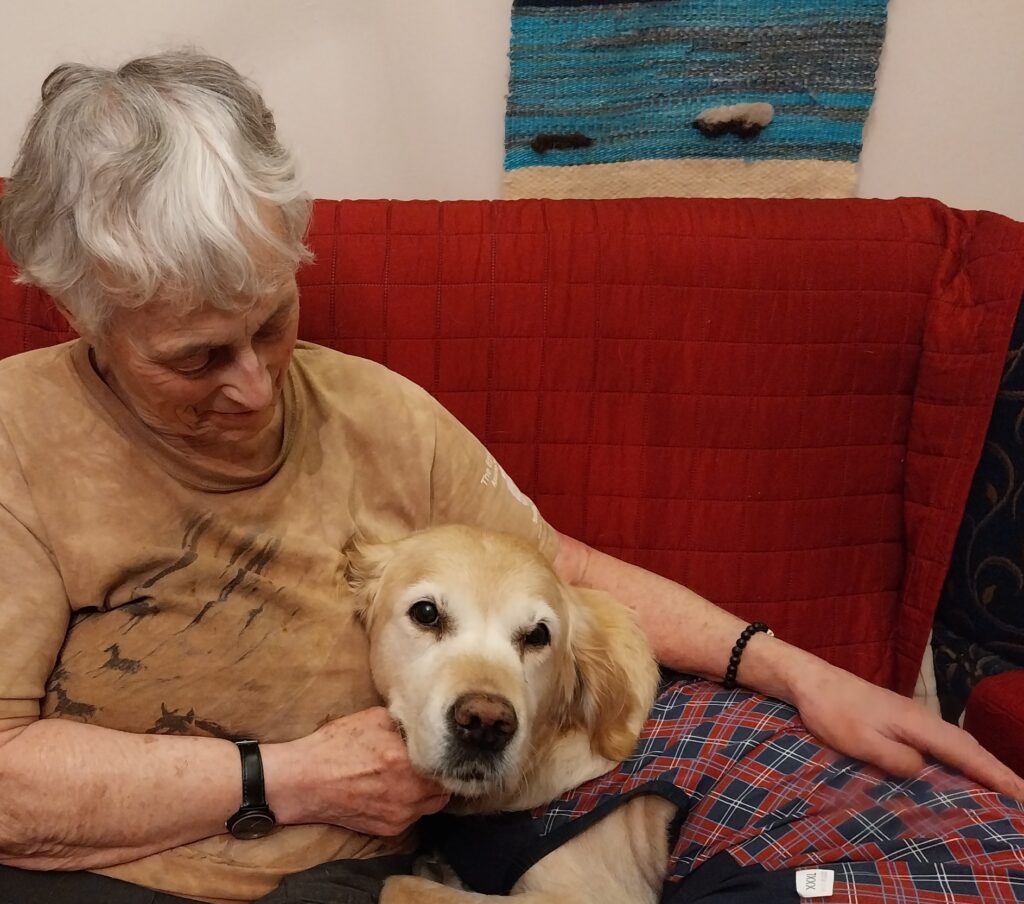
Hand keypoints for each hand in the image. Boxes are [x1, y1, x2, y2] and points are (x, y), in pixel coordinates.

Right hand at [265, 707, 449, 835]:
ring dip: (428, 791)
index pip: (445, 763)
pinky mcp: (389, 829)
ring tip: (411, 776)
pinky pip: (413, 816)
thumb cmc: (335, 745)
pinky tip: (394, 790)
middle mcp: (408, 792)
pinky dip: (411, 804)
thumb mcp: (373, 718)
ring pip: (432, 805)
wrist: (303, 781)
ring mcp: (399, 815)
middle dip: (439, 775)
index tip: (442, 749)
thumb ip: (405, 723)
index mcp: (405, 761)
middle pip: (444, 787)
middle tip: (427, 762)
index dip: (445, 755)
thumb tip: (423, 725)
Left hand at [789, 659, 1023, 801]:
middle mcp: (924, 719)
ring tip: (1003, 791)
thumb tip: (924, 772)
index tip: (1022, 796)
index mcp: (919, 724)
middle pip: (971, 749)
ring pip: (959, 745)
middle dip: (1000, 774)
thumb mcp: (862, 742)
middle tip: (1022, 800)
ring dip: (983, 766)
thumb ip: (897, 760)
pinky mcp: (902, 720)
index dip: (997, 776)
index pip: (967, 754)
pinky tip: (961, 770)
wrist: (812, 681)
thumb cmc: (833, 711)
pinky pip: (943, 743)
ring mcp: (914, 718)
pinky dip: (963, 758)